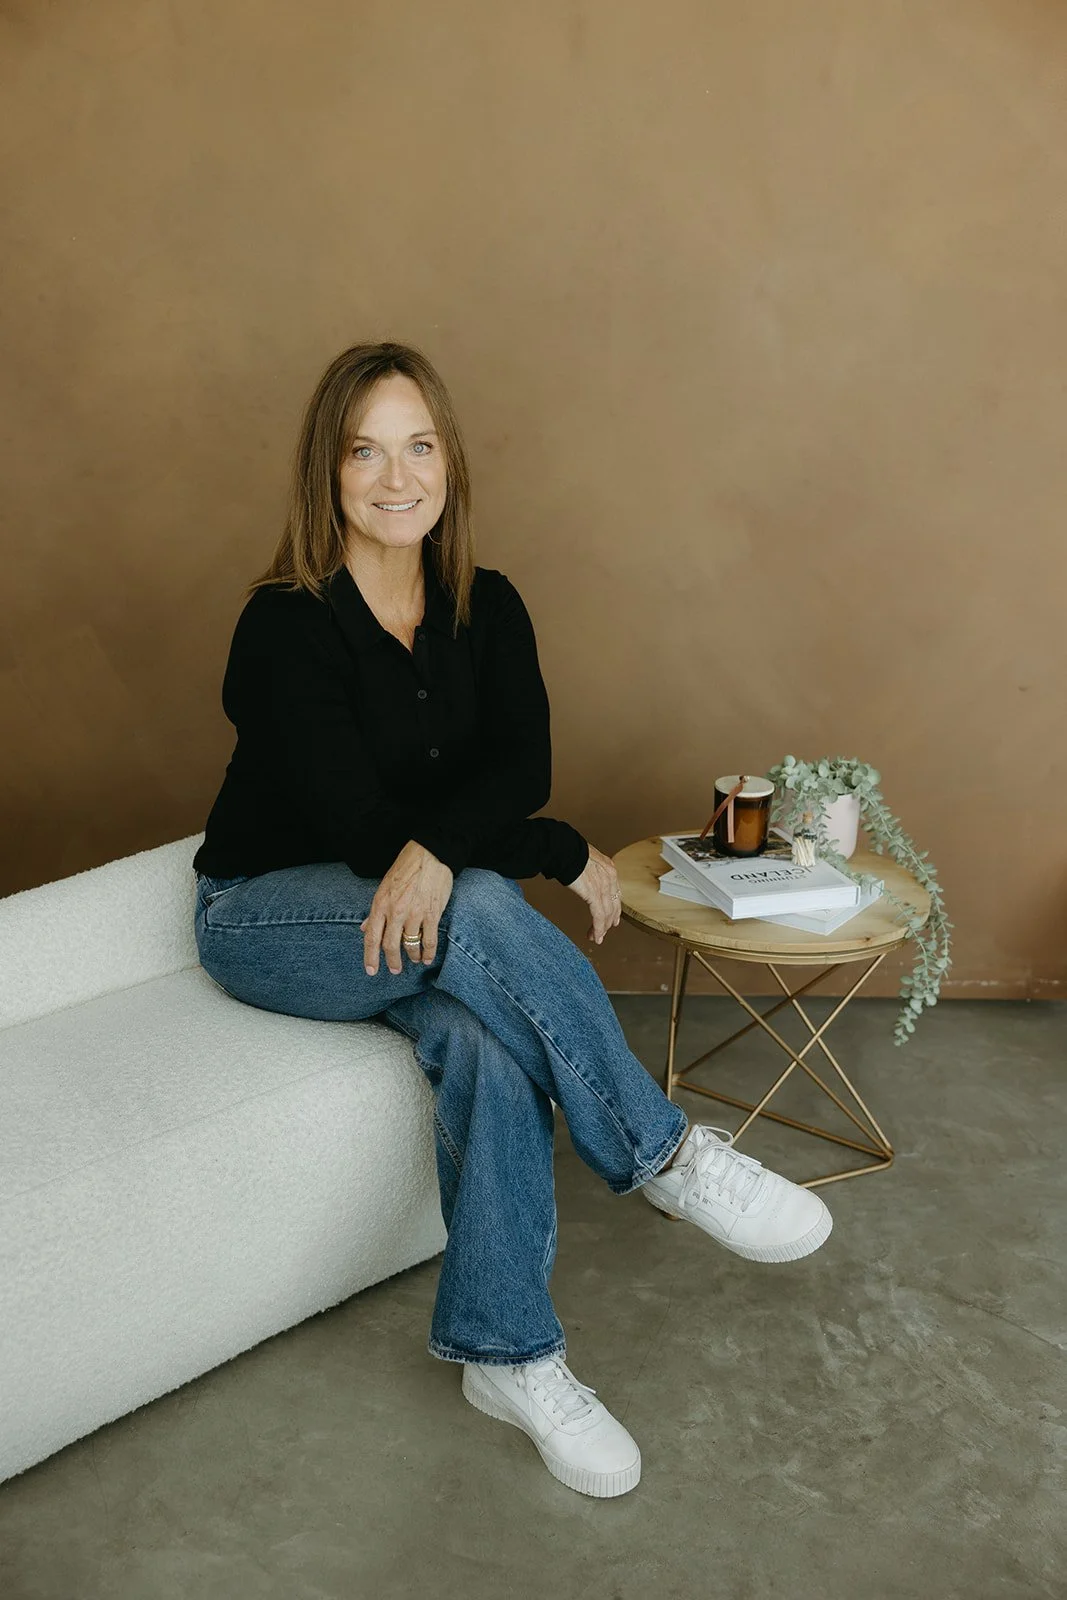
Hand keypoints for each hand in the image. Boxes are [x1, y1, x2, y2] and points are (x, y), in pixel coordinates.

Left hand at [360, 840, 452, 975]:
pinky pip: (429, 940)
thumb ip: (375, 911)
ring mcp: (414, 914)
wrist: (430, 855)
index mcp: (380, 904)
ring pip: (410, 945)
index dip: (370, 957)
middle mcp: (395, 912)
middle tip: (395, 970)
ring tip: (414, 960)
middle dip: (392, 962)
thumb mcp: (384, 887)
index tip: (371, 970)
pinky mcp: (432, 914)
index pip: (371, 937)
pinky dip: (428, 952)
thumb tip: (364, 928)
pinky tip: (427, 958)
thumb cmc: (405, 868)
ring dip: (412, 956)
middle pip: (390, 945)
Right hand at [566, 843, 621, 944]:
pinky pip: (599, 916)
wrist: (564, 849)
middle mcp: (610, 878)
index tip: (614, 919)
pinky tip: (596, 935)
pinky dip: (598, 928)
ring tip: (597, 937)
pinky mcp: (594, 894)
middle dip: (609, 921)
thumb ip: (590, 870)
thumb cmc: (569, 852)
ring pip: (607, 913)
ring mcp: (603, 887)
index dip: (615, 908)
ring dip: (601, 928)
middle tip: (604, 931)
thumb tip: (583, 876)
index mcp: (609, 869)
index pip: (616, 893)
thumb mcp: (586, 860)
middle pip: (613, 905)